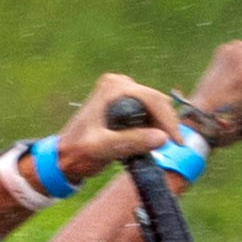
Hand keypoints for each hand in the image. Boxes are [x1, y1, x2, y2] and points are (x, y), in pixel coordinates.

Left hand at [45, 69, 206, 185]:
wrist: (63, 157)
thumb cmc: (78, 152)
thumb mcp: (104, 148)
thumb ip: (131, 141)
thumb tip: (163, 138)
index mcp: (113, 88)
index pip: (152, 99)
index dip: (168, 121)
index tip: (177, 142)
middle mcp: (118, 84)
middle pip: (156, 101)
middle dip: (166, 124)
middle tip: (173, 146)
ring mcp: (120, 91)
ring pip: (154, 106)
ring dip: (160, 126)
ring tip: (159, 146)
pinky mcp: (123, 102)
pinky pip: (147, 111)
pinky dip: (153, 125)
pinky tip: (149, 141)